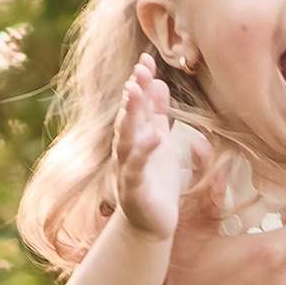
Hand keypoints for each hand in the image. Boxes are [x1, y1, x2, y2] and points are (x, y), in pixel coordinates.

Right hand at [111, 55, 201, 240]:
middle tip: (141, 69)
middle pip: (128, 116)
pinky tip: (155, 136)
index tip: (148, 60)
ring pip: (126, 137)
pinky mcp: (134, 190)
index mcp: (135, 137)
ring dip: (130, 114)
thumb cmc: (155, 182)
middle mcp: (127, 150)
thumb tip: (159, 82)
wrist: (151, 224)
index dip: (141, 83)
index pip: (136, 105)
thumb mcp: (159, 142)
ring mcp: (127, 169)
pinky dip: (143, 151)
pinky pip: (137, 167)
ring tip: (137, 91)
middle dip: (134, 93)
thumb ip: (157, 115)